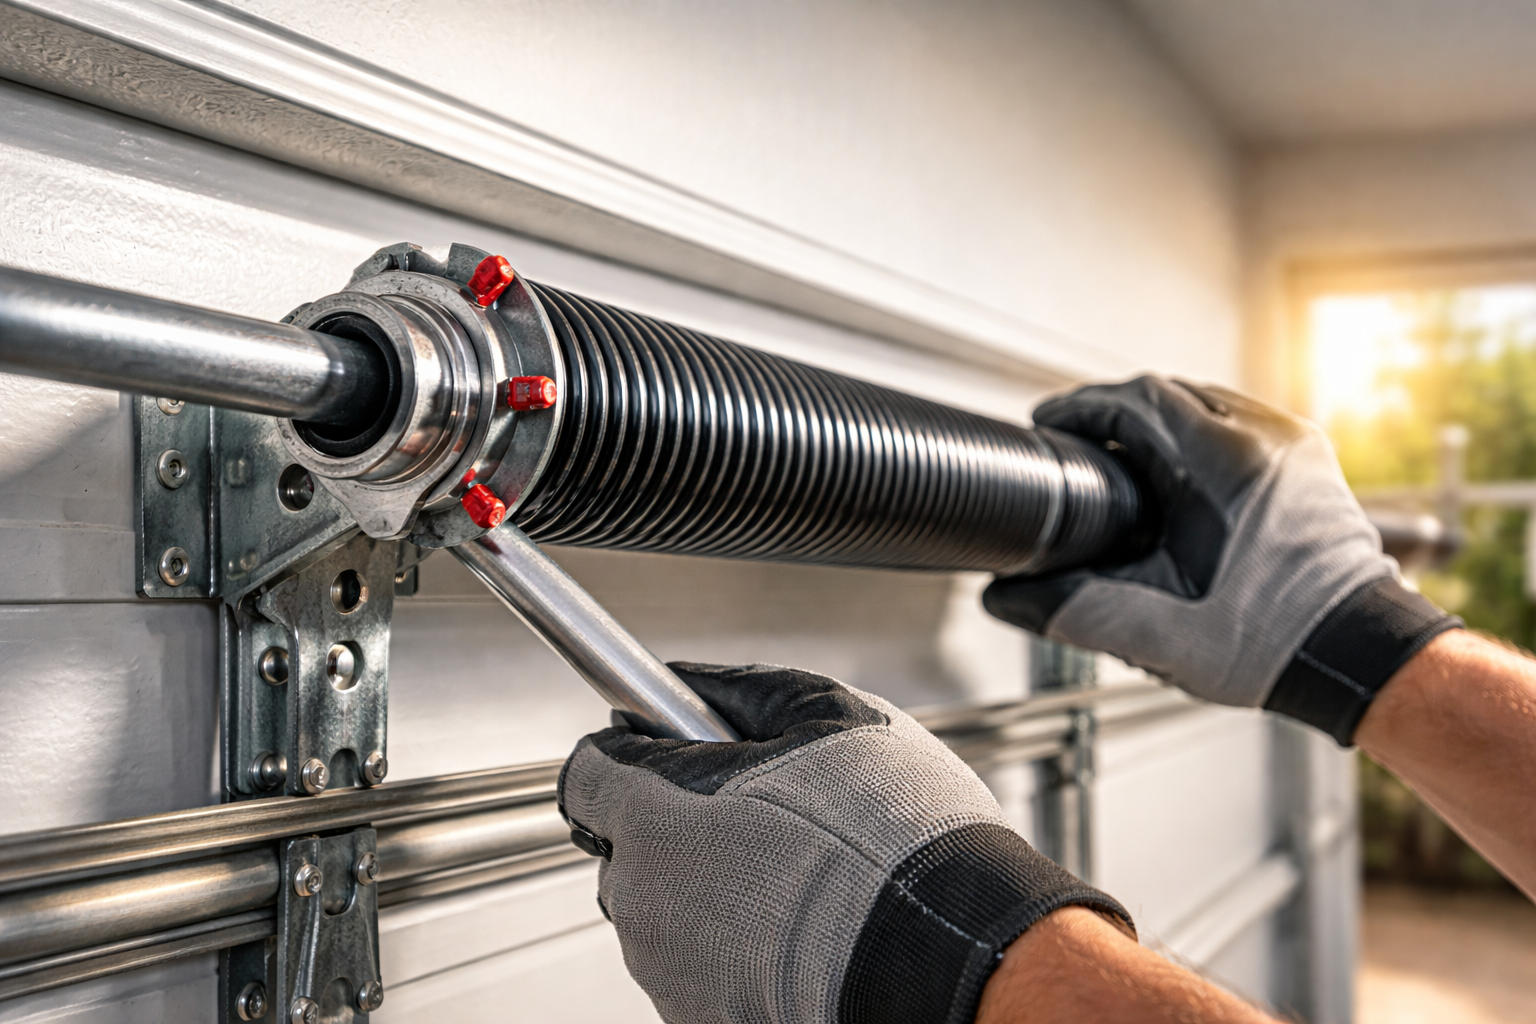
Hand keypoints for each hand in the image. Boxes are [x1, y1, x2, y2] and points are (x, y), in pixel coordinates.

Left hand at [557, 663, 1131, 1023]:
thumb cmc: (895, 839)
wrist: (945, 953)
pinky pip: (697, 961)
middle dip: (673, 821)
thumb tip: (684, 680)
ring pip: (662, 908)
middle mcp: (644, 895)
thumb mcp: (825, 714)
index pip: (586, 773)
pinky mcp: (698, 1015)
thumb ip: (738, 690)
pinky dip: (733, 940)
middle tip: (749, 807)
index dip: (628, 751)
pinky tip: (795, 919)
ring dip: (706, 883)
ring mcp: (668, 966)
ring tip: (791, 869)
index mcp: (658, 809)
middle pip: (624, 845)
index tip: (662, 744)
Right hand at [986, 376, 1458, 743]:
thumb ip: (1078, 613)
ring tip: (1108, 456)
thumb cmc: (1282, 646)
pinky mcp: (1304, 466)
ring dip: (1151, 423)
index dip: (1082, 405)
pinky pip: (1234, 426)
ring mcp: (1294, 448)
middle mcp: (1270, 440)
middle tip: (1067, 439)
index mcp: (1234, 463)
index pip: (1141, 399)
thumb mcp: (1164, 635)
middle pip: (1170, 394)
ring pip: (1203, 405)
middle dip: (1111, 413)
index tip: (1047, 421)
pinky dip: (1188, 437)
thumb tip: (1008, 600)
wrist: (1360, 658)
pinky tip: (1163, 476)